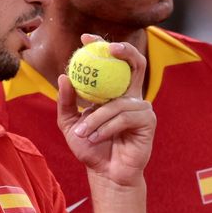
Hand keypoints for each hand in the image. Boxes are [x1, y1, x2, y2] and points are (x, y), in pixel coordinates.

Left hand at [57, 34, 155, 185]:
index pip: (114, 61)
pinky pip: (124, 117)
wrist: (105, 174)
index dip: (103, 45)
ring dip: (96, 118)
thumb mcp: (70, 124)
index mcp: (115, 91)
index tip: (85, 38)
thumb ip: (66, 102)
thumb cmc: (90, 148)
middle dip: (124, 50)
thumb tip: (63, 76)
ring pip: (118, 102)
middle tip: (107, 48)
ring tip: (83, 133)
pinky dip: (107, 127)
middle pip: (136, 63)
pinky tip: (97, 137)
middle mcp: (131, 95)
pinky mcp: (148, 122)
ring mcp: (142, 108)